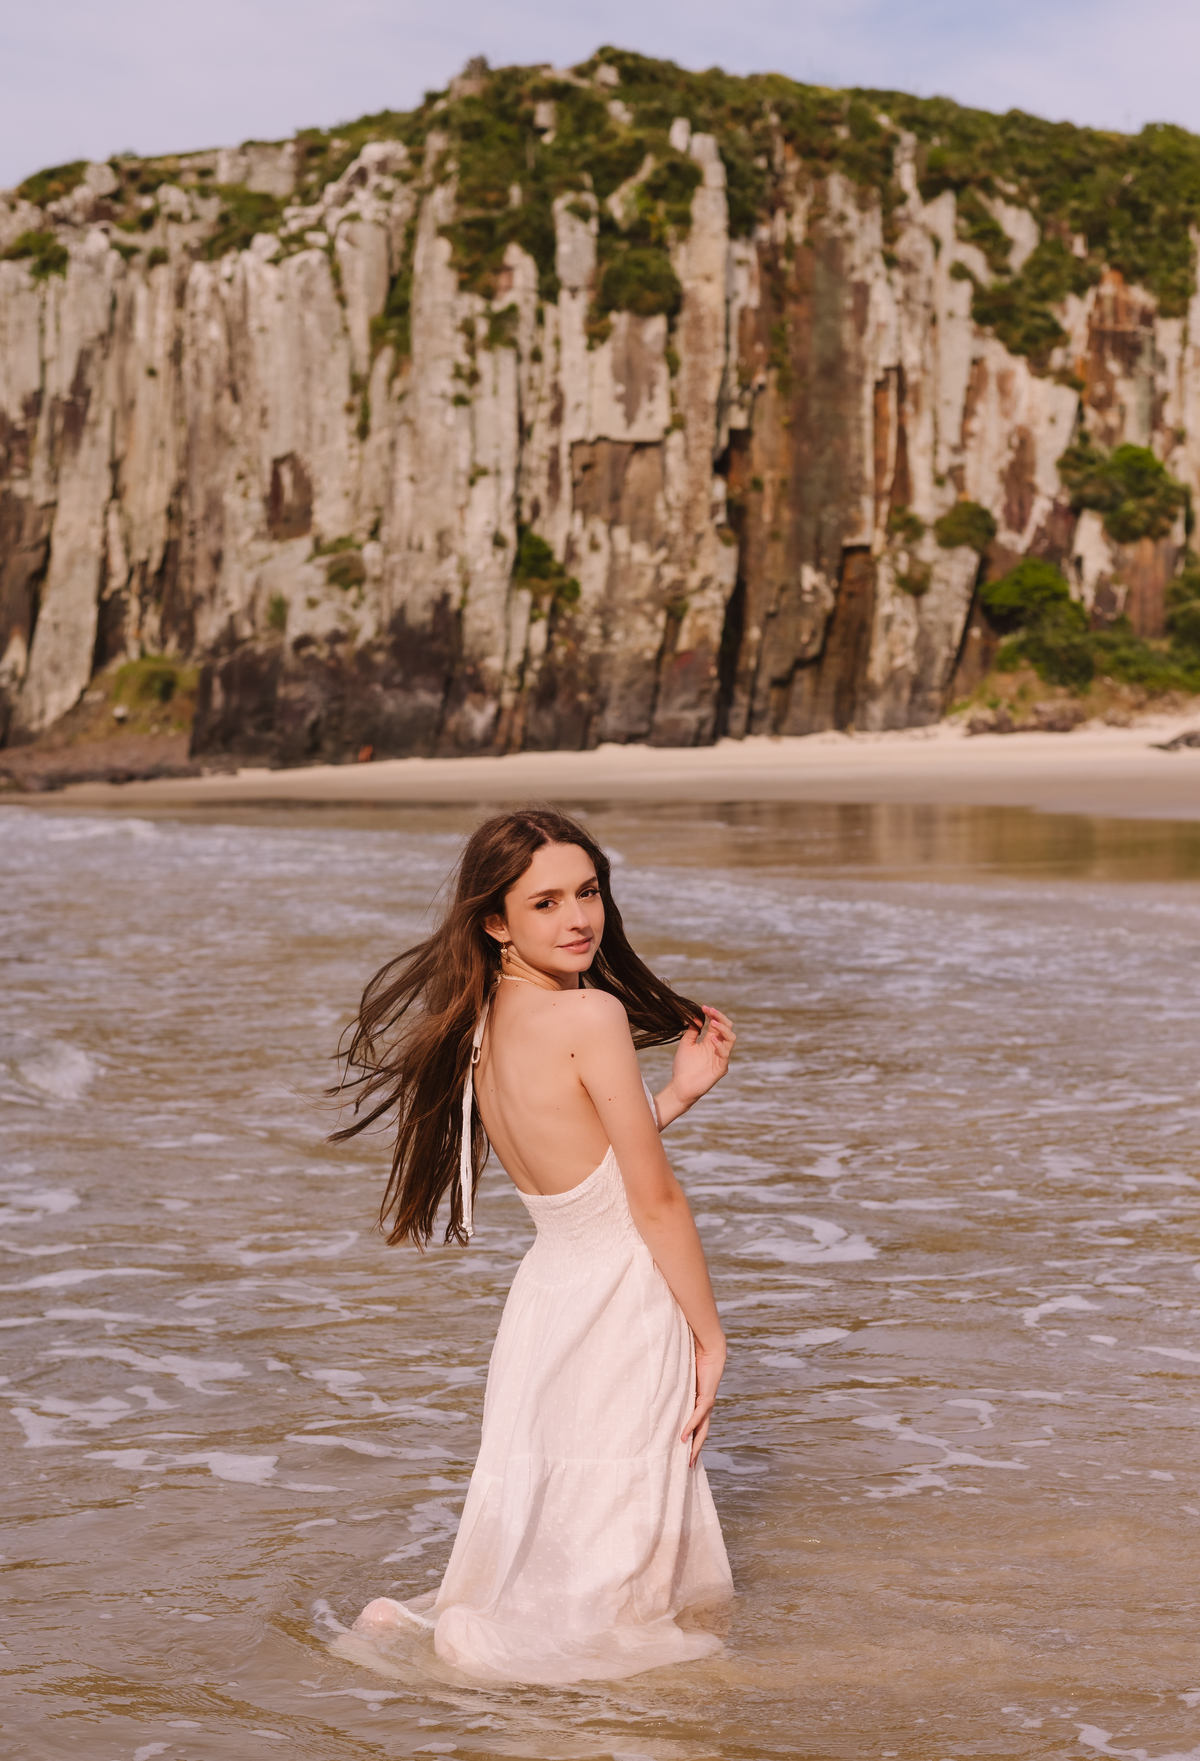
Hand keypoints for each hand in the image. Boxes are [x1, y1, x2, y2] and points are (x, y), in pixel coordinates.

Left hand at [665, 1006, 735, 1115]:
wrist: (680, 1086)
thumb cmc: (683, 1066)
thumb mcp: (686, 1044)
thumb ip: (692, 1031)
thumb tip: (696, 1016)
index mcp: (711, 1041)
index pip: (717, 1023)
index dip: (713, 1014)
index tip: (704, 1007)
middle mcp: (718, 1047)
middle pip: (728, 1028)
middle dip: (720, 1018)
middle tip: (710, 1012)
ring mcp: (721, 1057)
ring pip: (731, 1039)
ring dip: (723, 1029)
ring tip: (712, 1023)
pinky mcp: (721, 1068)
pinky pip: (725, 1055)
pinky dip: (720, 1046)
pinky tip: (712, 1040)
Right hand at [682, 1334, 725, 1465]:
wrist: (710, 1348)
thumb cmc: (695, 1358)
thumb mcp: (682, 1377)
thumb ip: (673, 1384)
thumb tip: (655, 1384)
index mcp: (698, 1403)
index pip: (696, 1426)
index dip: (691, 1440)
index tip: (683, 1454)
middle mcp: (704, 1407)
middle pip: (701, 1434)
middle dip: (695, 1451)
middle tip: (688, 1467)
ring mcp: (707, 1404)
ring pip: (702, 1430)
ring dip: (695, 1446)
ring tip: (688, 1460)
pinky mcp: (707, 1397)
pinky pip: (698, 1416)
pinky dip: (691, 1427)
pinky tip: (684, 1438)